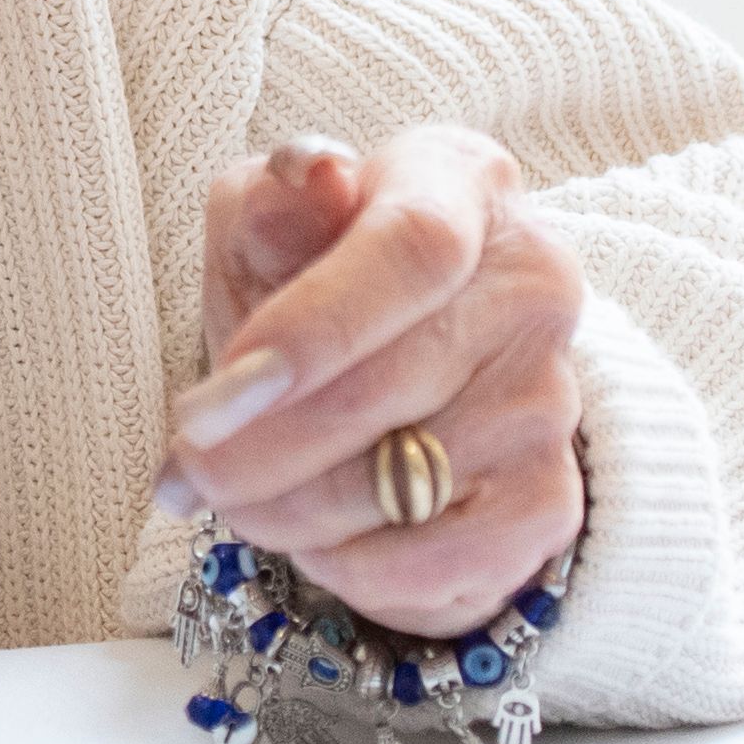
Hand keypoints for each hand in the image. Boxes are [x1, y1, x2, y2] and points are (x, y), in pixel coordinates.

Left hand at [159, 126, 592, 634]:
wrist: (403, 368)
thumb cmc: (314, 279)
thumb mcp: (267, 226)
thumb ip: (272, 203)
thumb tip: (308, 177)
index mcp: (464, 186)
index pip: (412, 251)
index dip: (309, 332)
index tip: (211, 403)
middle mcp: (533, 284)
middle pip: (391, 385)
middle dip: (263, 449)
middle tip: (191, 471)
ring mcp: (551, 396)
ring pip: (404, 486)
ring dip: (291, 513)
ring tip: (243, 496)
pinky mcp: (549, 498)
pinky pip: (436, 562)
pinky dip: (349, 566)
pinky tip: (313, 535)